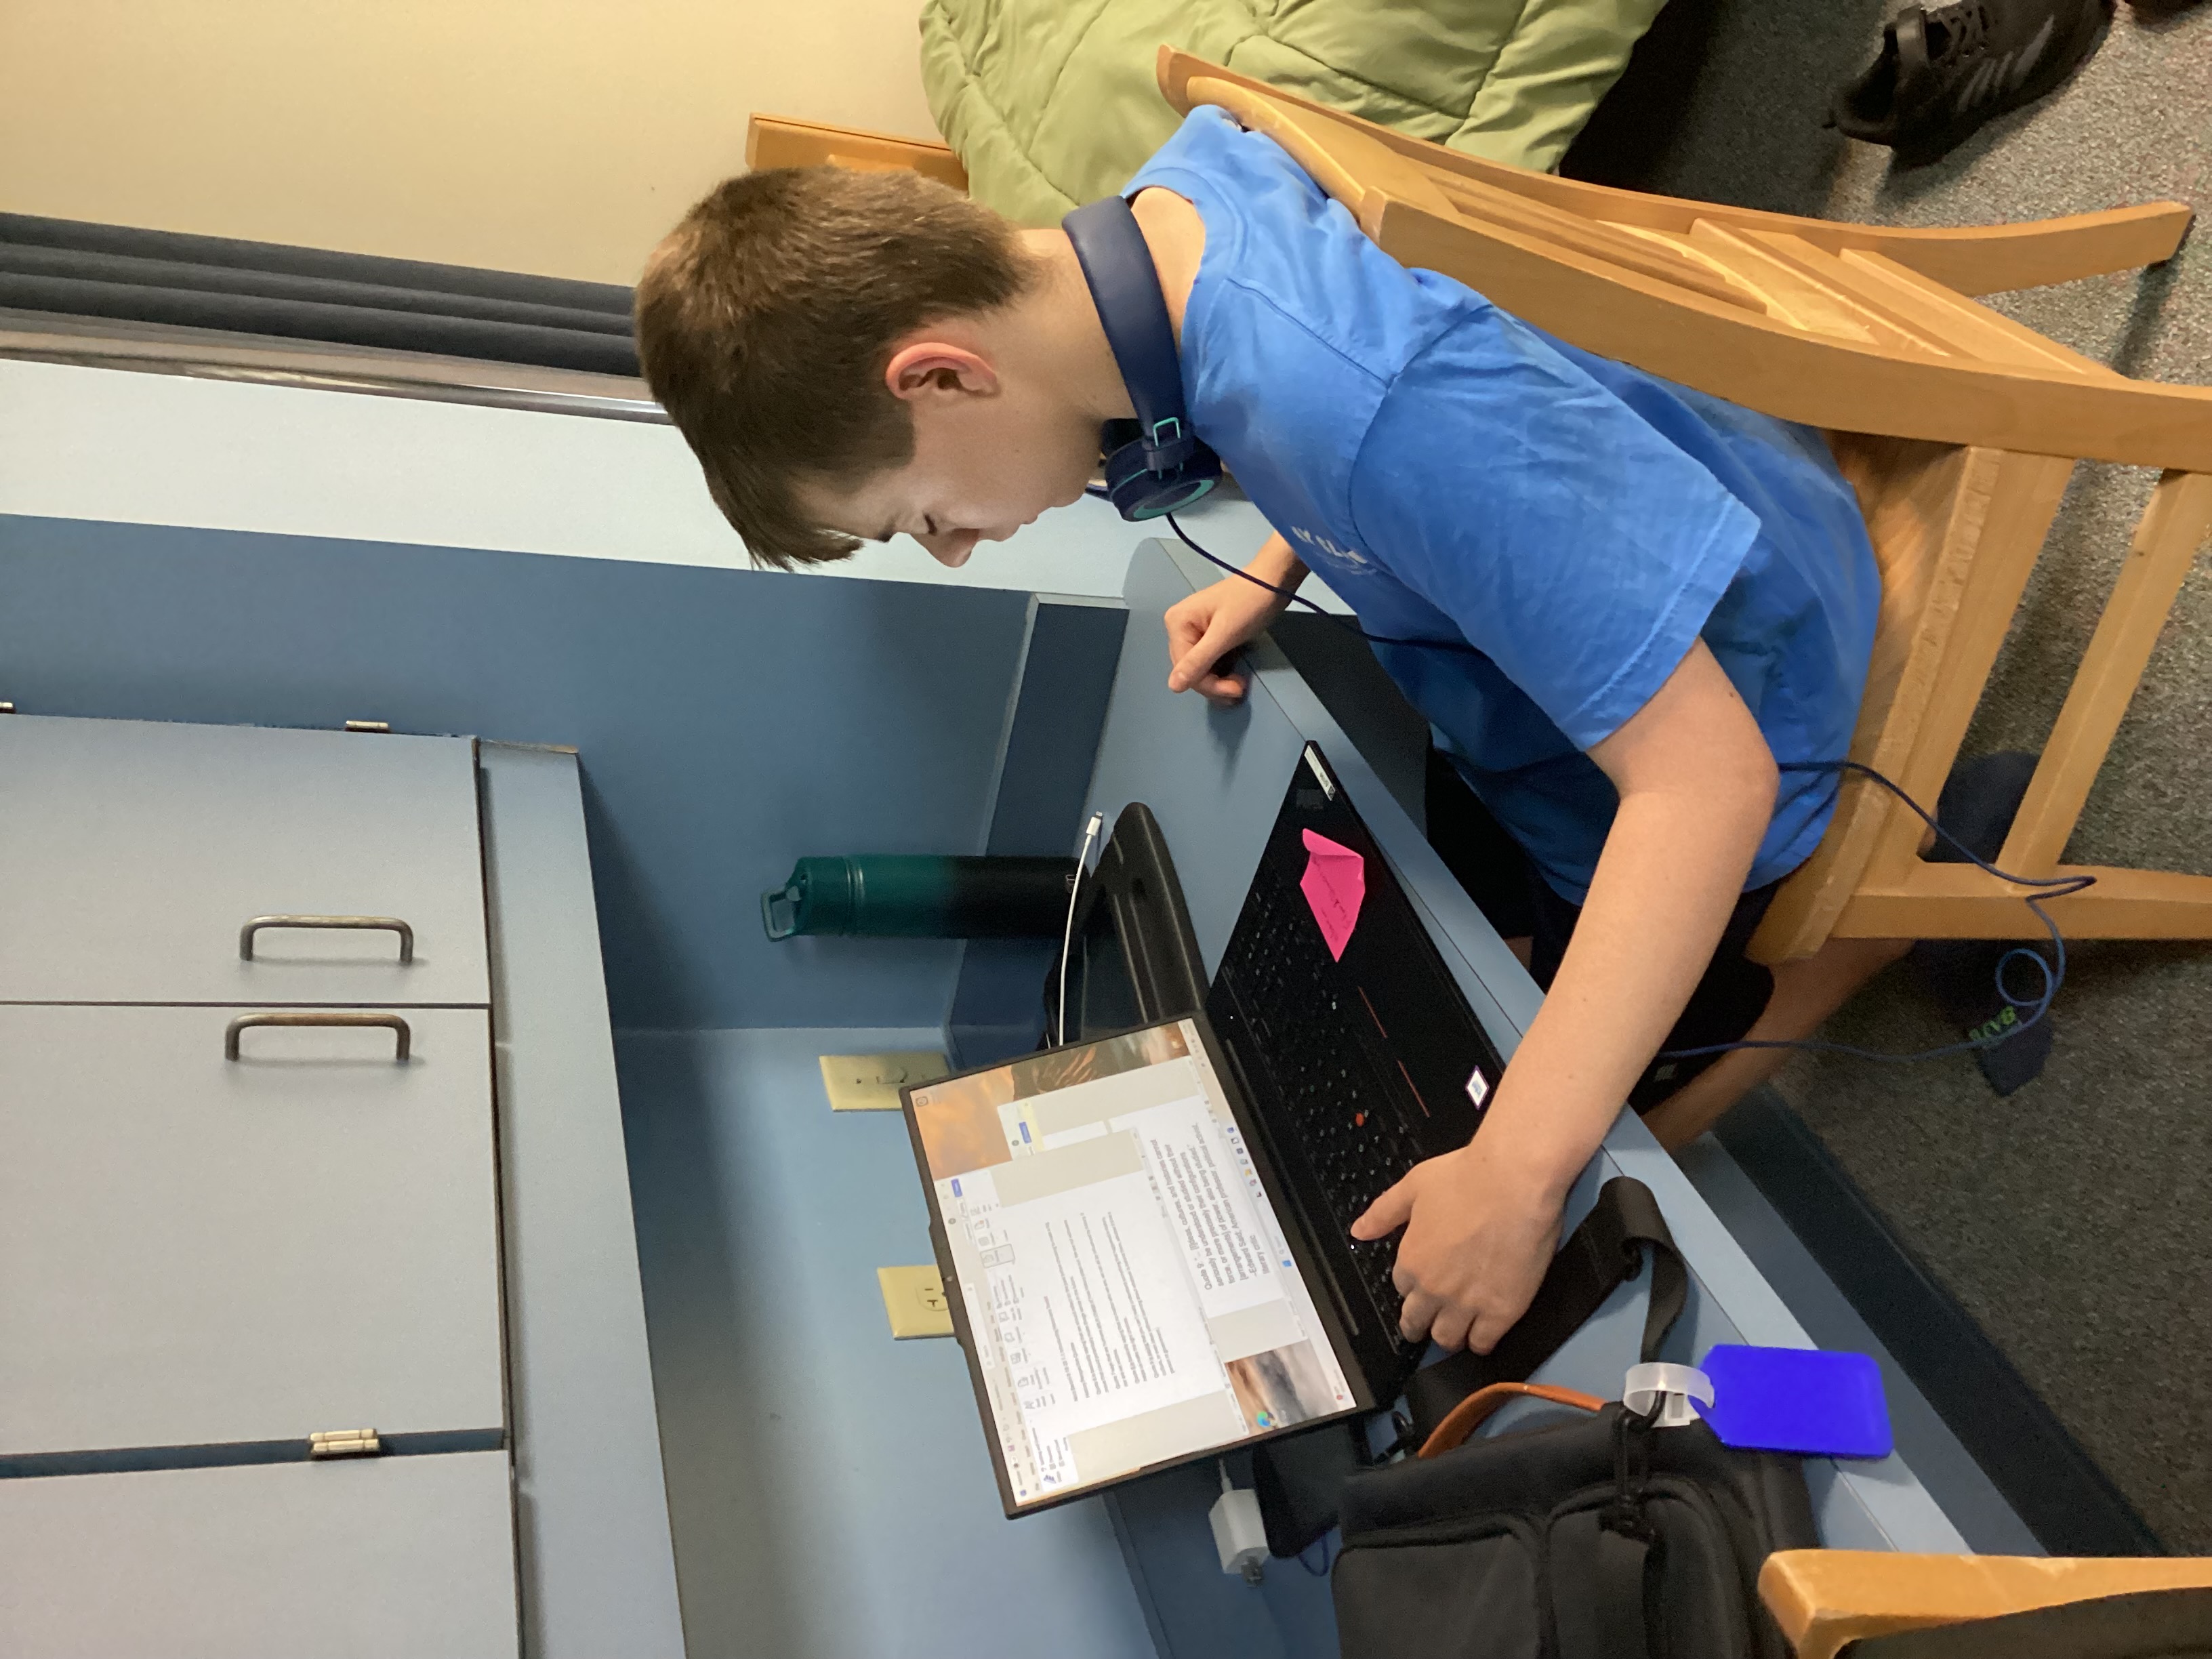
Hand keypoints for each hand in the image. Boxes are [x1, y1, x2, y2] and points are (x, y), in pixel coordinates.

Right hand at [1163, 566, 1296, 704]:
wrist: (1273, 581)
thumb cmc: (1250, 603)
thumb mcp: (1224, 633)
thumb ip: (1198, 660)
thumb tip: (1173, 687)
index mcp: (1177, 623)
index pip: (1185, 668)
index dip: (1208, 684)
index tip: (1236, 690)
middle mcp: (1180, 626)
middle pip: (1190, 669)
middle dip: (1214, 683)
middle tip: (1239, 689)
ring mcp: (1193, 630)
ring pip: (1200, 668)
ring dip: (1219, 680)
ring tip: (1240, 684)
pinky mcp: (1208, 634)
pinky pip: (1209, 660)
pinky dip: (1222, 670)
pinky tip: (1235, 674)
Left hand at [1350, 1142, 1564, 1353]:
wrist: (1516, 1182)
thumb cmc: (1468, 1177)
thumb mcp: (1413, 1187)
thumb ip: (1384, 1213)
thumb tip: (1359, 1230)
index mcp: (1411, 1260)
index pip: (1402, 1288)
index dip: (1413, 1286)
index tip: (1421, 1285)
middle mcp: (1434, 1288)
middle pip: (1417, 1322)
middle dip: (1420, 1324)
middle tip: (1428, 1323)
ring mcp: (1467, 1304)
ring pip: (1448, 1339)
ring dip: (1449, 1336)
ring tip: (1456, 1332)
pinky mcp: (1501, 1312)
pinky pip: (1483, 1343)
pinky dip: (1480, 1342)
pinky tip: (1483, 1334)